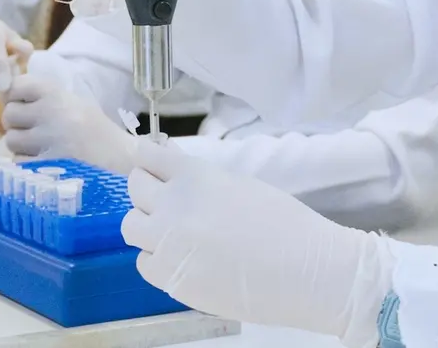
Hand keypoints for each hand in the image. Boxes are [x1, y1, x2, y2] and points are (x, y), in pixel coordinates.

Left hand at [0, 74, 136, 171]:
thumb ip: (40, 98)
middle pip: (9, 115)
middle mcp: (52, 113)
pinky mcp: (49, 165)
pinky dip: (30, 165)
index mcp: (58, 93)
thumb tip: (0, 94)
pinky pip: (21, 163)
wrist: (123, 160)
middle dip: (18, 125)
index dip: (15, 96)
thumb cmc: (94, 132)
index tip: (26, 105)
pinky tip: (50, 163)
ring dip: (23, 147)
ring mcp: (50, 140)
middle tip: (37, 131)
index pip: (15, 86)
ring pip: (12, 141)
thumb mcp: (72, 104)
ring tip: (46, 148)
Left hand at [121, 139, 392, 346]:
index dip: (150, 161)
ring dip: (148, 225)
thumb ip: (201, 180)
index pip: (147, 157)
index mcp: (194, 176)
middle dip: (147, 190)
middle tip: (164, 200)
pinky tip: (182, 259)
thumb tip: (175, 176)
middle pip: (134, 188)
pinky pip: (144, 262)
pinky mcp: (171, 279)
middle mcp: (173, 206)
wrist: (306, 271)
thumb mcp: (239, 185)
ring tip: (173, 232)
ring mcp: (168, 244)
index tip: (154, 167)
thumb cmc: (285, 224)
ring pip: (131, 226)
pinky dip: (157, 258)